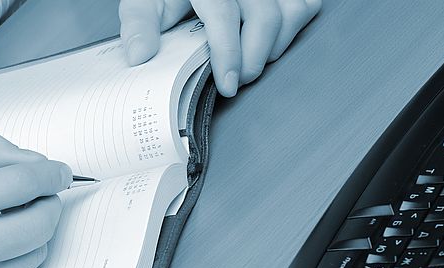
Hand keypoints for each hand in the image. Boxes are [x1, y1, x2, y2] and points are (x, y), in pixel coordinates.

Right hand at [0, 134, 71, 267]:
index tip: (58, 173)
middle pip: (39, 223)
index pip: (18, 184)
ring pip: (37, 252)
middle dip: (48, 205)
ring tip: (3, 230)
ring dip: (30, 236)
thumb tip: (39, 165)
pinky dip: (14, 264)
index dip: (48, 174)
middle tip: (41, 199)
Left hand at [119, 0, 321, 95]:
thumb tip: (139, 55)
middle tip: (235, 82)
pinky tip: (267, 45)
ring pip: (289, 13)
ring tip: (248, 65)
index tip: (227, 84)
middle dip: (251, 59)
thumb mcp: (146, 1)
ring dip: (271, 48)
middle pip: (263, 17)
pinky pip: (304, 6)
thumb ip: (140, 24)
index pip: (224, 14)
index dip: (227, 52)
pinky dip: (291, 31)